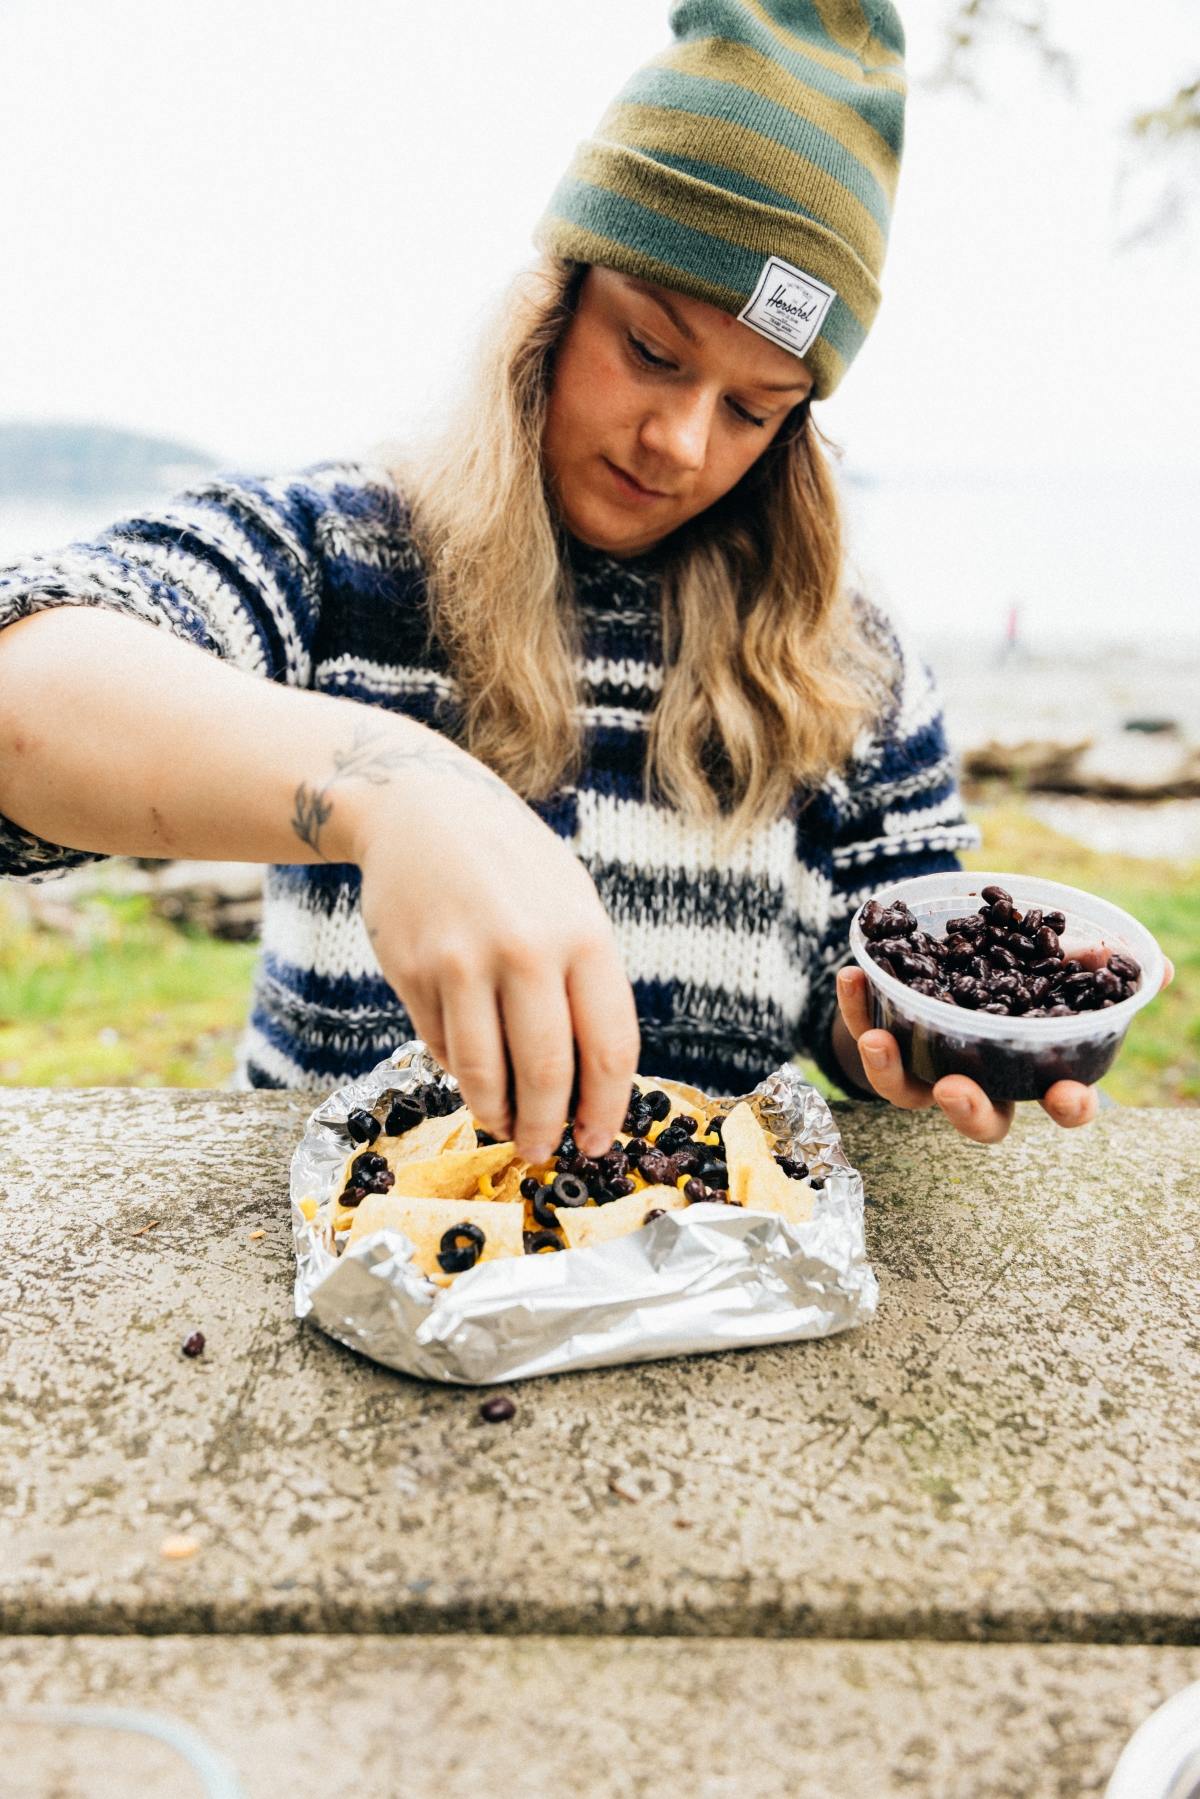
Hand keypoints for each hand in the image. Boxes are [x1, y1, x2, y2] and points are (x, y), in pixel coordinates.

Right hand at [354, 750, 639, 1164]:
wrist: (420, 809)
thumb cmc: (512, 866)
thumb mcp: (570, 905)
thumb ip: (584, 985)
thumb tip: (588, 1084)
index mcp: (583, 936)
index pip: (608, 1047)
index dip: (605, 1109)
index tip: (597, 1142)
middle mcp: (526, 950)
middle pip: (546, 1073)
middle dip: (546, 1128)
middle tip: (543, 1150)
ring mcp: (462, 962)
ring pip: (483, 1073)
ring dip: (496, 1113)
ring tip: (505, 1125)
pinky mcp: (412, 971)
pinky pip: (439, 1044)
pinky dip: (456, 1066)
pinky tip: (467, 1061)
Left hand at [834, 956, 1173, 1144]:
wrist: (946, 970)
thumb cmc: (1016, 979)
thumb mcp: (1058, 965)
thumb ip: (1100, 968)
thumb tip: (1154, 967)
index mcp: (1034, 1071)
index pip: (1063, 1104)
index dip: (1070, 1105)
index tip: (1071, 1096)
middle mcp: (982, 1084)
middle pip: (981, 1119)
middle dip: (970, 1112)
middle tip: (957, 1090)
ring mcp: (929, 1073)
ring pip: (908, 1092)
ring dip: (891, 1071)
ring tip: (878, 1039)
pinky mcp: (885, 1049)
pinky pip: (863, 1036)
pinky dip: (854, 1008)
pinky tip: (851, 975)